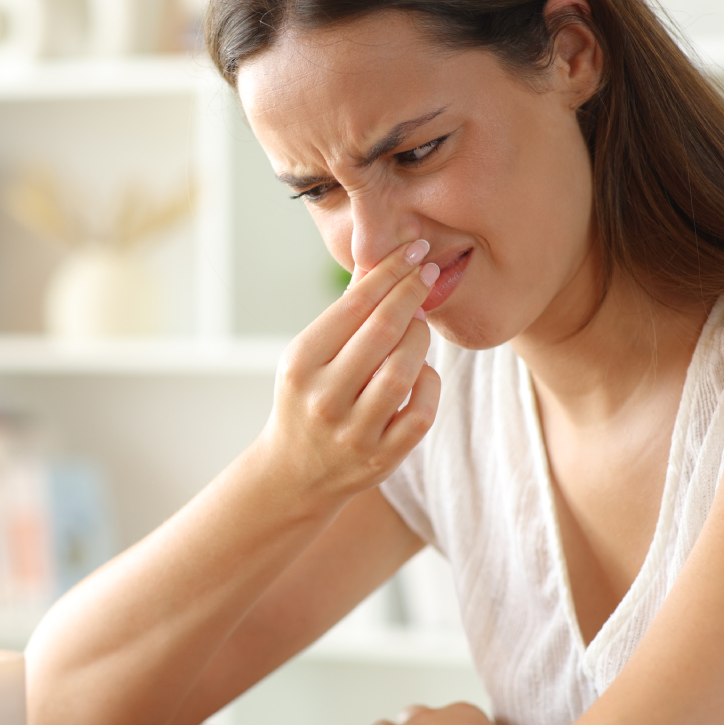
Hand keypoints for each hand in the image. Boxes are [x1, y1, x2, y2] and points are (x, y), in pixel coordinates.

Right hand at [255, 239, 441, 504]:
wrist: (294, 473)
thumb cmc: (307, 398)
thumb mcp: (310, 355)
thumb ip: (345, 312)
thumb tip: (380, 258)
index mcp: (300, 364)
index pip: (352, 306)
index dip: (389, 273)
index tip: (414, 251)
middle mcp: (323, 398)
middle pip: (382, 332)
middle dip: (411, 294)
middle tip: (427, 274)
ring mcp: (353, 432)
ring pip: (404, 372)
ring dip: (420, 340)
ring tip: (418, 327)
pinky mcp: (381, 458)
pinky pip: (421, 412)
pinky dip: (428, 384)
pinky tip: (421, 372)